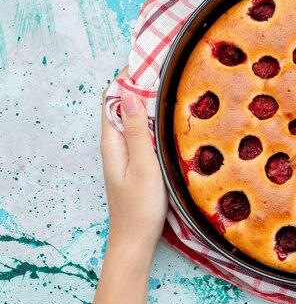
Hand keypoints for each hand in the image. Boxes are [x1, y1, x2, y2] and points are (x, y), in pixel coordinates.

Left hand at [99, 68, 167, 251]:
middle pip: (124, 105)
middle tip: (170, 73)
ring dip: (150, 104)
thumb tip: (129, 94)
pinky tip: (173, 122)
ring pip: (136, 119)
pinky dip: (155, 122)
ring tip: (175, 90)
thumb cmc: (140, 206)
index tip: (149, 63)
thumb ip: (136, 131)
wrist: (136, 240)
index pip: (112, 98)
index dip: (127, 78)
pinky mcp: (138, 162)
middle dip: (142, 86)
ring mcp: (127, 153)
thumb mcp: (143, 165)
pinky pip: (144, 133)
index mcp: (113, 141)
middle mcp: (116, 143)